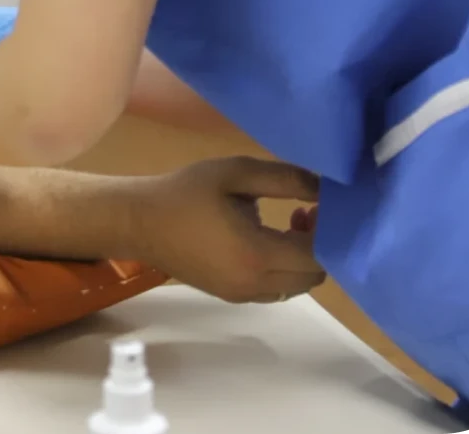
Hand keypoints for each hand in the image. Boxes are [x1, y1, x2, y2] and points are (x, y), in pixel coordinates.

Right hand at [137, 157, 324, 303]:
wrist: (140, 221)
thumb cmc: (186, 192)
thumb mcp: (234, 172)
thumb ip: (284, 178)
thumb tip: (324, 188)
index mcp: (258, 254)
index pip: (318, 255)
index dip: (328, 231)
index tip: (319, 203)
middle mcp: (256, 284)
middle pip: (313, 276)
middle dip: (318, 246)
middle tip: (304, 211)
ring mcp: (244, 295)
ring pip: (296, 286)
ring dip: (302, 259)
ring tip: (286, 224)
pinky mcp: (233, 296)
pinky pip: (276, 290)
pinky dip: (284, 269)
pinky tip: (265, 240)